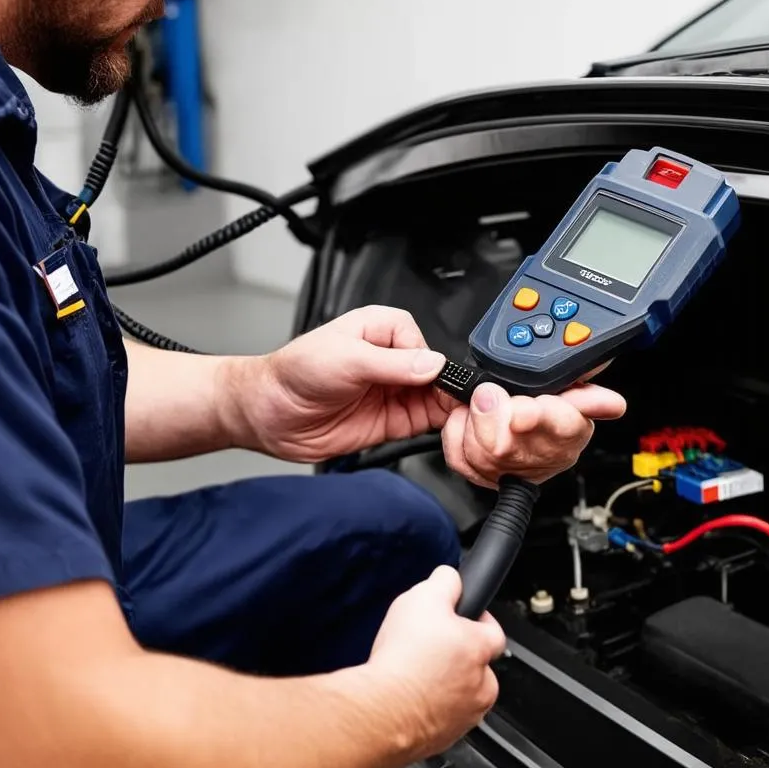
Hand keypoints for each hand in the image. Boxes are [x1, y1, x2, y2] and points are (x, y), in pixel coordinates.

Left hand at [233, 305, 626, 484]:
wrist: (266, 413)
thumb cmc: (293, 370)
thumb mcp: (340, 358)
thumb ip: (389, 364)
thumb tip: (431, 366)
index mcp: (390, 330)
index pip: (437, 344)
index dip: (451, 368)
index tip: (467, 386)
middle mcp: (401, 358)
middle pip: (451, 374)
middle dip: (474, 391)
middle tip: (501, 408)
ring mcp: (402, 390)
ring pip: (449, 401)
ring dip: (467, 414)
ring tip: (494, 426)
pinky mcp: (399, 419)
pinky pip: (436, 422)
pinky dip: (453, 431)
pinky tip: (468, 438)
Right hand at [367, 566, 506, 758]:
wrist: (382, 712)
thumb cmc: (404, 659)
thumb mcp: (423, 597)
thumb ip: (445, 582)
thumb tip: (451, 577)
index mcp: (480, 649)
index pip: (495, 631)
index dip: (478, 619)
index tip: (461, 617)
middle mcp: (481, 686)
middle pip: (478, 665)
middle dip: (458, 655)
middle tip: (430, 646)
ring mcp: (465, 716)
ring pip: (462, 694)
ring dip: (445, 684)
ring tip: (416, 672)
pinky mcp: (444, 739)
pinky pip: (442, 718)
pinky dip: (429, 707)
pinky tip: (407, 694)